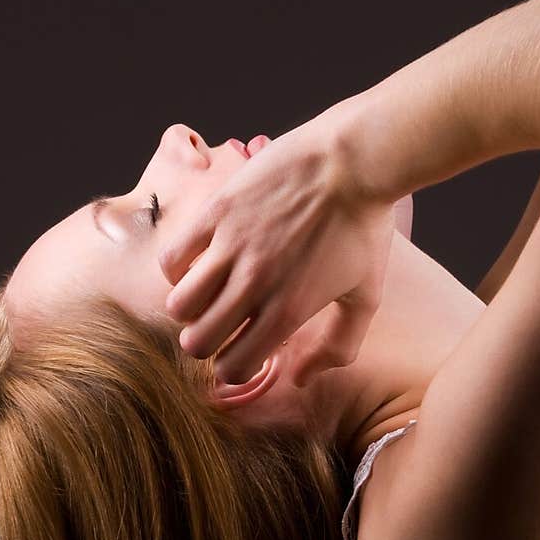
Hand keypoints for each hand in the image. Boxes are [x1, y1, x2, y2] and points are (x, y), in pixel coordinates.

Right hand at [158, 110, 396, 386]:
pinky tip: (198, 262)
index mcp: (288, 312)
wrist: (354, 160)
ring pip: (179, 304)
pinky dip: (179, 269)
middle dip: (205, 342)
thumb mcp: (365, 297)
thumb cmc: (364, 228)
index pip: (234, 366)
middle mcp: (255, 285)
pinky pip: (174, 257)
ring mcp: (232, 247)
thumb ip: (338, 348)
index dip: (234, 367)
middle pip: (197, 341)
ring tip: (205, 295)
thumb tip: (299, 379)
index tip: (240, 352)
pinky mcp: (217, 212)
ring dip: (188, 309)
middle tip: (218, 326)